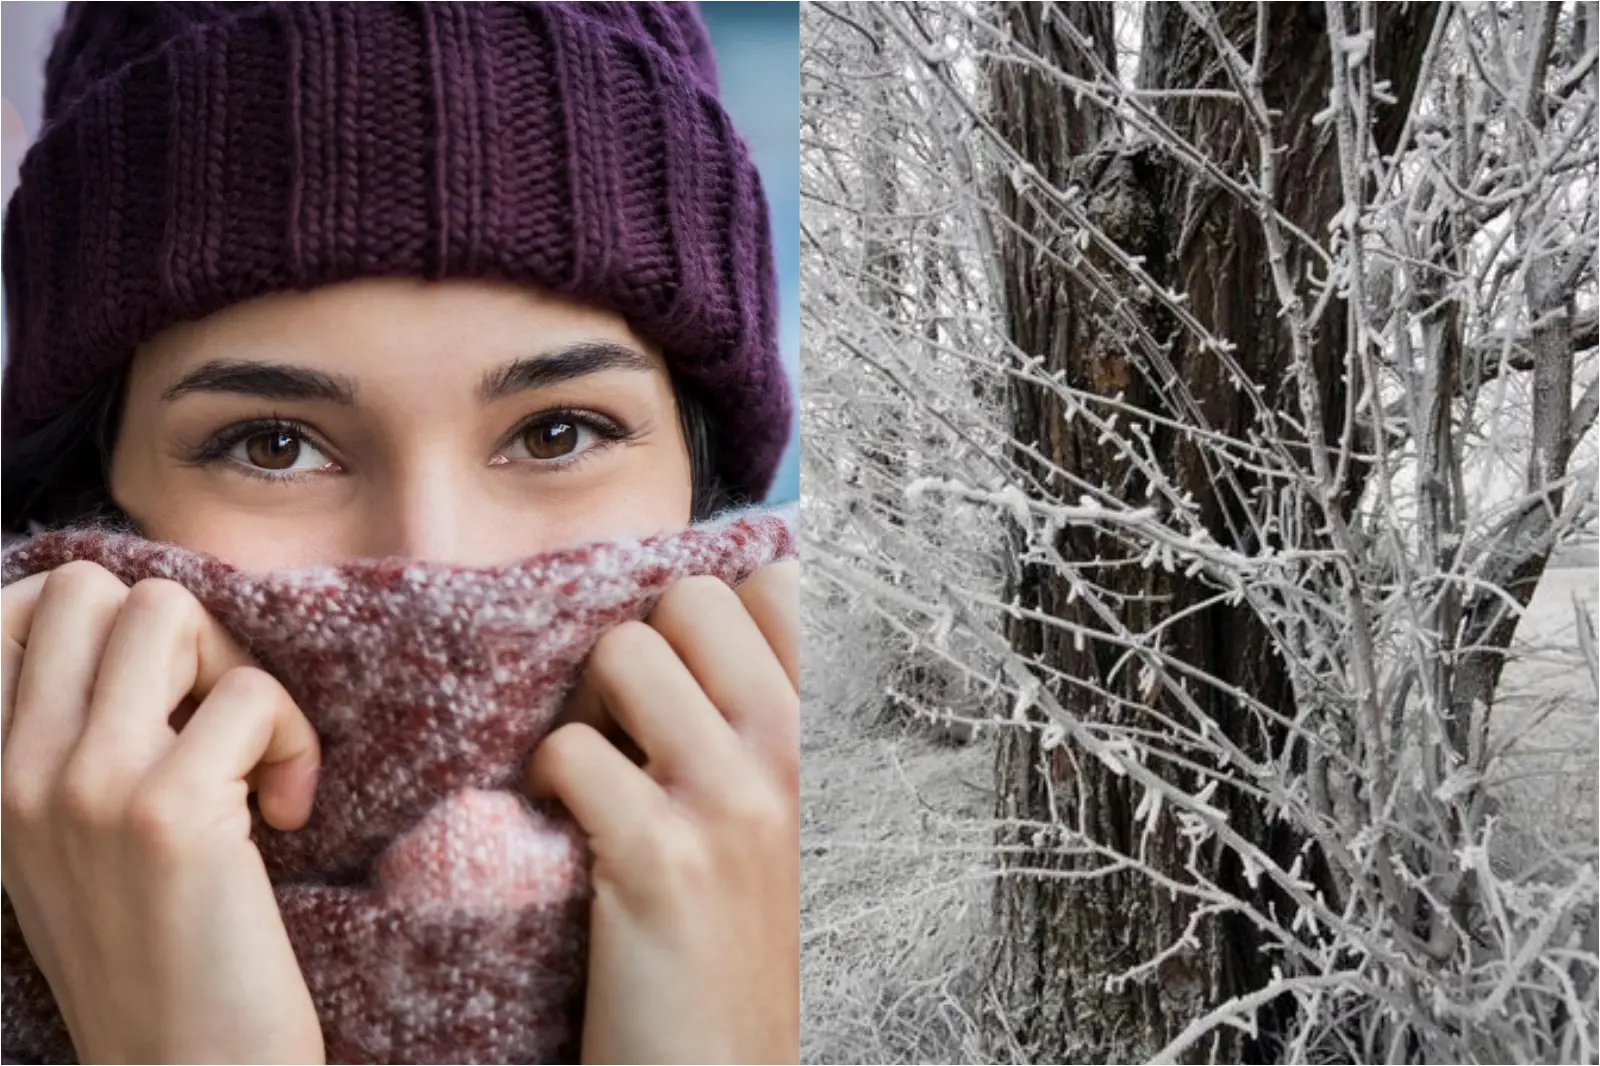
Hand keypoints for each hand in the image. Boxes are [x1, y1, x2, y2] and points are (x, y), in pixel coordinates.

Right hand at [1, 562, 325, 1063]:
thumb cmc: (157, 954)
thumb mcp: (76, 841)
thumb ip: (78, 743)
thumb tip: (151, 632)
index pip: (15, 611)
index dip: (109, 621)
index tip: (168, 695)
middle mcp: (16, 772)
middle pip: (100, 589)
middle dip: (185, 636)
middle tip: (218, 722)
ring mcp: (84, 786)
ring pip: (169, 611)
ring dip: (239, 674)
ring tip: (251, 763)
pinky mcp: (167, 810)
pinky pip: (252, 695)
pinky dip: (294, 744)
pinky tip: (285, 815)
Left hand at [526, 560, 799, 1064]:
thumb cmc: (744, 941)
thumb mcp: (783, 818)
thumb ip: (759, 724)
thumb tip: (681, 623)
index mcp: (827, 738)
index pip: (782, 584)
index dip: (715, 613)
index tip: (689, 674)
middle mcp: (795, 754)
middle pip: (693, 598)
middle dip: (642, 648)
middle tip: (631, 725)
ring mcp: (733, 803)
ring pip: (623, 654)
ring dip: (586, 709)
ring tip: (596, 776)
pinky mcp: (660, 860)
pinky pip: (570, 751)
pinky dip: (547, 785)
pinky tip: (567, 833)